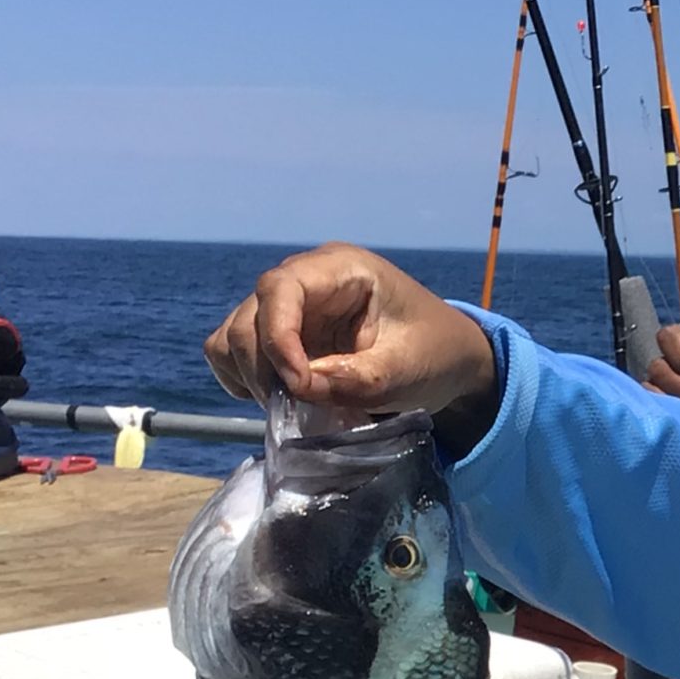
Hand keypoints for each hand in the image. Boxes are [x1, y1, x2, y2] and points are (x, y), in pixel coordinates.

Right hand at [204, 242, 493, 423]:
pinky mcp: (280, 336)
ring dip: (252, 376)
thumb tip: (299, 389)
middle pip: (250, 316)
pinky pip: (232, 352)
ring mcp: (289, 309)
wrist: (447, 358)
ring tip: (293, 407)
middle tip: (299, 408)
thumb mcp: (405, 370)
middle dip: (265, 369)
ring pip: (233, 336)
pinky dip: (244, 379)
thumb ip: (356, 379)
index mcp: (342, 270)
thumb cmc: (435, 352)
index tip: (298, 384)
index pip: (281, 288)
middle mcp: (306, 280)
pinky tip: (279, 398)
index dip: (277, 337)